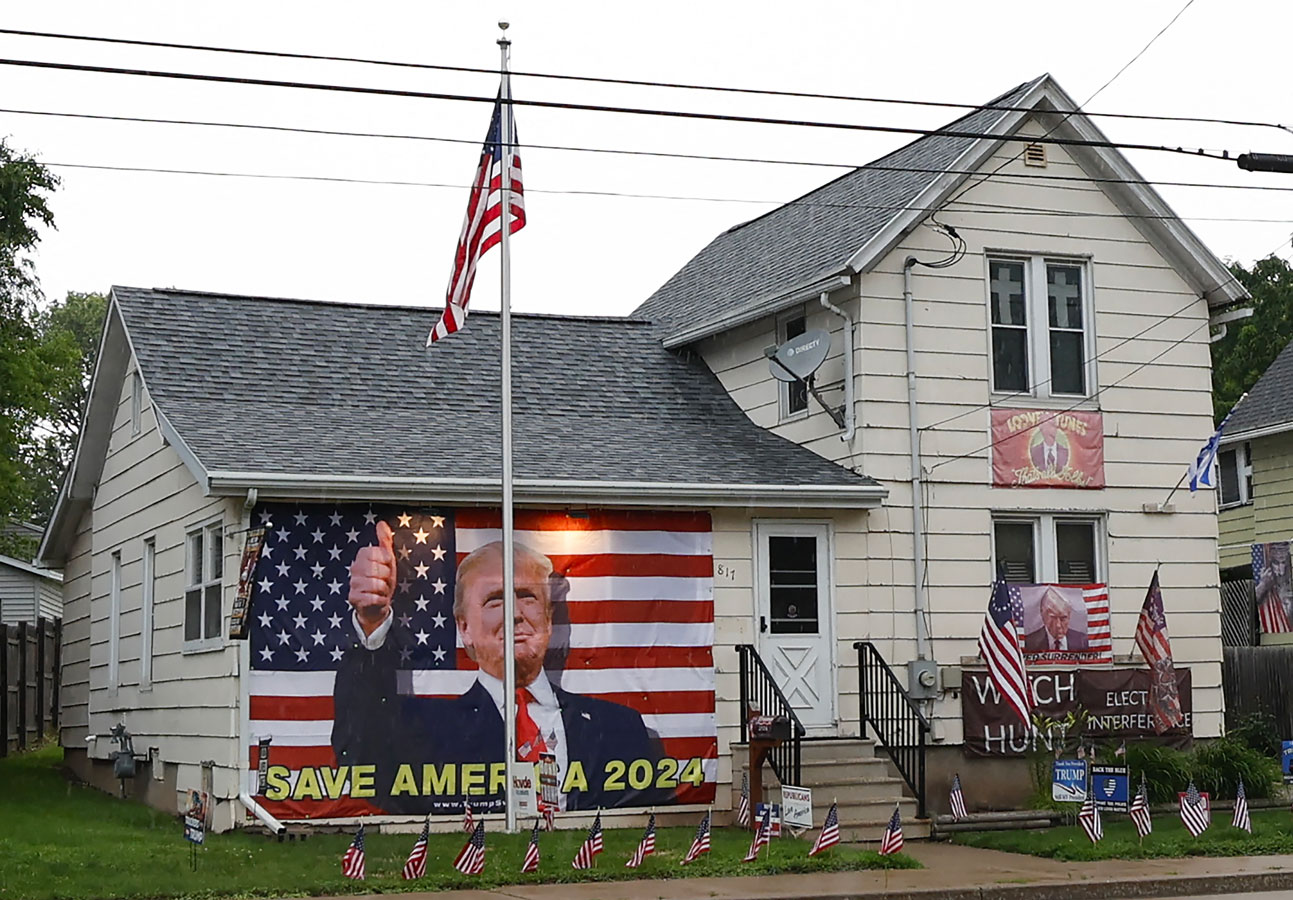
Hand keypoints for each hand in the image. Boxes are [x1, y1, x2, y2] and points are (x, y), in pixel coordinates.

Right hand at [349, 520, 395, 635]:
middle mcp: (354, 569)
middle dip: (386, 577)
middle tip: (384, 581)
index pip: (377, 553)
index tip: (386, 567)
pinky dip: (381, 600)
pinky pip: (374, 598)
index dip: (386, 561)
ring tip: (380, 591)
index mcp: (361, 557)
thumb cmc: (382, 581)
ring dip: (384, 590)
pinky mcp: (354, 598)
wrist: (377, 606)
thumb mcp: (387, 560)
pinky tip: (377, 600)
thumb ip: (384, 541)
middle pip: (378, 569)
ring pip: (376, 584)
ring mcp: (353, 584)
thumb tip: (382, 523)